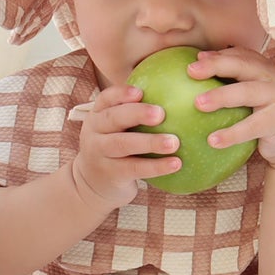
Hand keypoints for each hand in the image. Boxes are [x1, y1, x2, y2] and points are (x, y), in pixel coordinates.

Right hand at [69, 84, 181, 207]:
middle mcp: (94, 132)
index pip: (106, 99)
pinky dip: (155, 166)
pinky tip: (176, 164)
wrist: (91, 183)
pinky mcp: (109, 174)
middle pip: (112, 119)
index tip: (140, 92)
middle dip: (136, 114)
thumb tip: (183, 91)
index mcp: (98, 115)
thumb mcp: (117, 128)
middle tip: (161, 113)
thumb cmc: (116, 147)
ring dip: (149, 143)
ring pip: (122, 145)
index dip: (121, 94)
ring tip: (174, 143)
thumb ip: (138, 112)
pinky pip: (133, 169)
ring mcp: (99, 154)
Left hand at [187, 48, 274, 169]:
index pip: (241, 55)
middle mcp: (274, 78)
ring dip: (221, 96)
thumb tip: (194, 74)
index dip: (218, 55)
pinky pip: (252, 126)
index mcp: (265, 69)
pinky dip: (232, 133)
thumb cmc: (268, 115)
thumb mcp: (255, 95)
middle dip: (216, 66)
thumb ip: (233, 84)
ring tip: (198, 104)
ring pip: (247, 92)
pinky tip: (212, 140)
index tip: (194, 59)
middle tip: (190, 71)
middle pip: (243, 66)